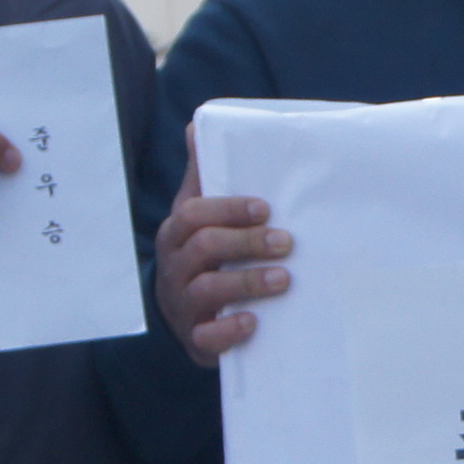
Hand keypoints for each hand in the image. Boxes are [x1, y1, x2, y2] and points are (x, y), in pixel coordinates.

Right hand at [156, 187, 287, 356]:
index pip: (195, 213)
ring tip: (284, 279)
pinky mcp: (195, 338)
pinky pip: (205, 337)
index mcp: (178, 232)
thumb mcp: (198, 215)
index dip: (229, 209)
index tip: (266, 208)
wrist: (182, 314)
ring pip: (207, 289)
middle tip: (286, 242)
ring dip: (247, 282)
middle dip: (247, 242)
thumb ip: (204, 176)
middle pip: (204, 247)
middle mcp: (176, 266)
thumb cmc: (200, 256)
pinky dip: (228, 330)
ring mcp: (183, 303)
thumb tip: (196, 125)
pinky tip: (253, 322)